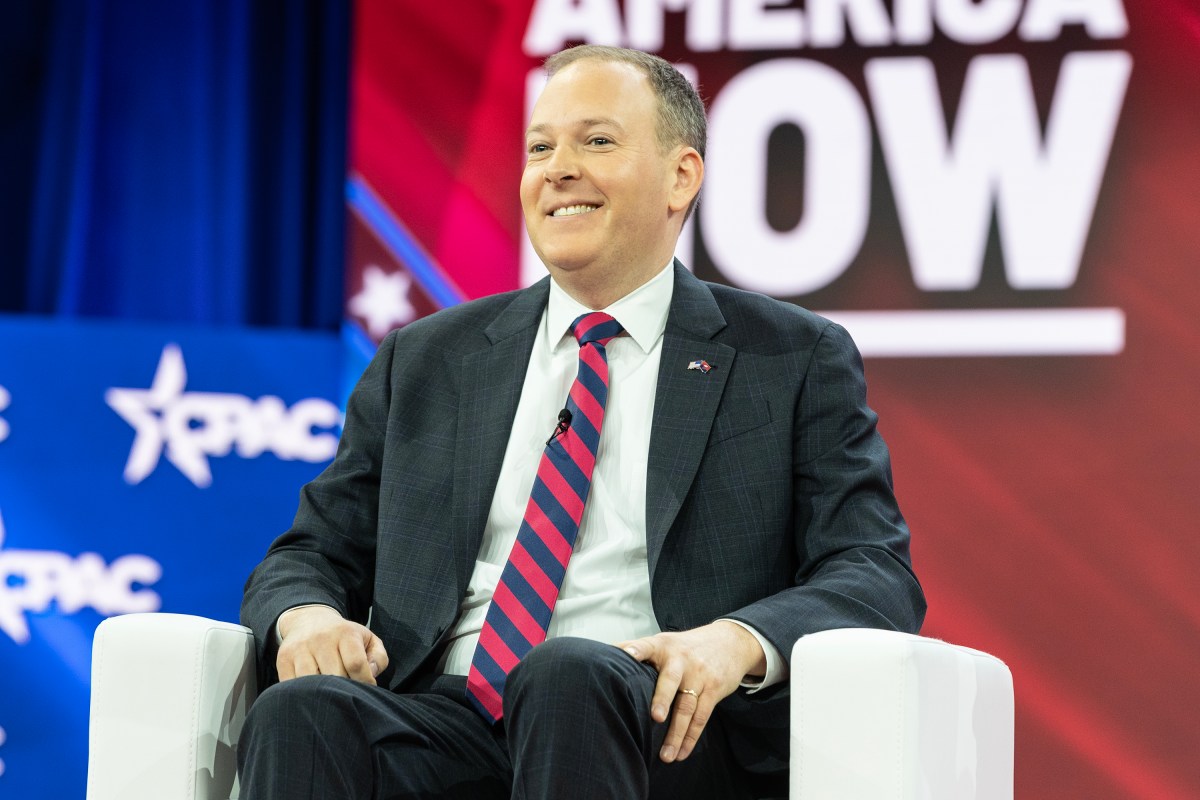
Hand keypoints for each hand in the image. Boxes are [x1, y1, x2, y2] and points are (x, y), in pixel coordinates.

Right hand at [276, 605, 388, 685]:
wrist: (309, 621)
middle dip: (344, 690)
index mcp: (345, 633)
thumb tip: (370, 675)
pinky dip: (303, 695)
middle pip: (334, 676)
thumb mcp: (367, 639)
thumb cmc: (343, 637)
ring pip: (311, 683)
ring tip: (330, 696)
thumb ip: (378, 658)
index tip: (365, 688)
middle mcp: (321, 639)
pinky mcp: (283, 660)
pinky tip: (313, 694)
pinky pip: (292, 686)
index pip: (355, 663)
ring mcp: (300, 650)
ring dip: (323, 695)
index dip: (364, 682)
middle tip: (347, 693)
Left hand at [615, 621, 765, 762]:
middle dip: (663, 699)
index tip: (627, 655)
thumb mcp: (664, 641)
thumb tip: (606, 651)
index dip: (636, 650)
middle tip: (655, 717)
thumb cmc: (686, 647)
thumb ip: (638, 647)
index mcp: (663, 646)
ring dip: (676, 733)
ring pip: (687, 707)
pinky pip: (702, 717)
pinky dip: (691, 737)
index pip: (647, 646)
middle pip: (671, 680)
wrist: (730, 642)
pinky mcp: (714, 690)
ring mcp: (699, 676)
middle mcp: (681, 660)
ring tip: (665, 756)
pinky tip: (681, 753)